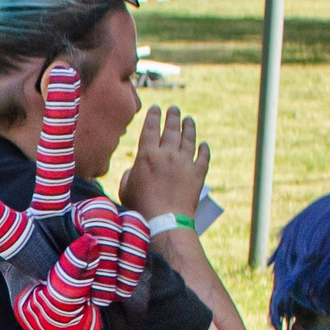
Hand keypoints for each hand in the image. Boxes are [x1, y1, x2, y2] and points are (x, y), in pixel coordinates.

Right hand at [119, 105, 208, 220]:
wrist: (165, 220)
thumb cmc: (140, 207)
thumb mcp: (125, 189)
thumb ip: (129, 175)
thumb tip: (134, 169)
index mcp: (147, 155)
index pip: (151, 128)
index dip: (153, 116)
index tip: (156, 108)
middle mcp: (167, 154)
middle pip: (172, 129)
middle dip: (173, 116)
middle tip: (174, 109)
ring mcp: (185, 162)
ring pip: (189, 138)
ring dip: (189, 127)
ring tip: (189, 120)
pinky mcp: (198, 173)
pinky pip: (203, 157)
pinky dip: (204, 149)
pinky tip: (204, 144)